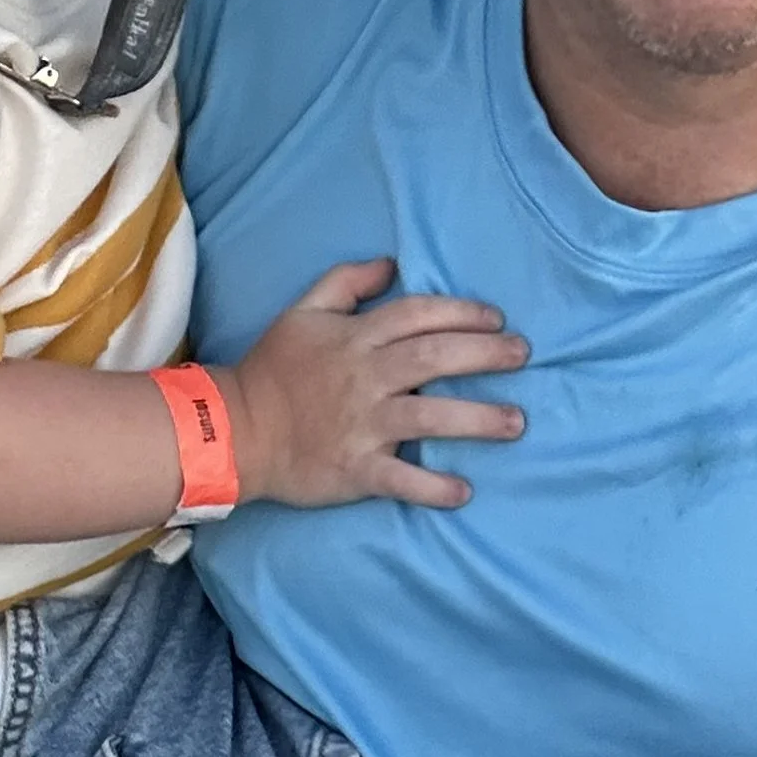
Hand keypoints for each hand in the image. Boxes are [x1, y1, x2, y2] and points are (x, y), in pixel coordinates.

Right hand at [219, 262, 526, 510]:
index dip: (461, 313)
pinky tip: (464, 493)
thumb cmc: (272, 370)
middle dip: (484, 353)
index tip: (495, 319)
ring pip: (428, 417)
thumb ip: (346, 283)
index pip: (417, 315)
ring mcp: (362, 425)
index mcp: (356, 339)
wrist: (234, 431)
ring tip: (516, 422)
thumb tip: (390, 264)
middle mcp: (365, 378)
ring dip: (476, 419)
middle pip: (433, 358)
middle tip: (522, 354)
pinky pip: (401, 480)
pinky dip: (432, 487)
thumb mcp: (303, 312)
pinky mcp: (356, 469)